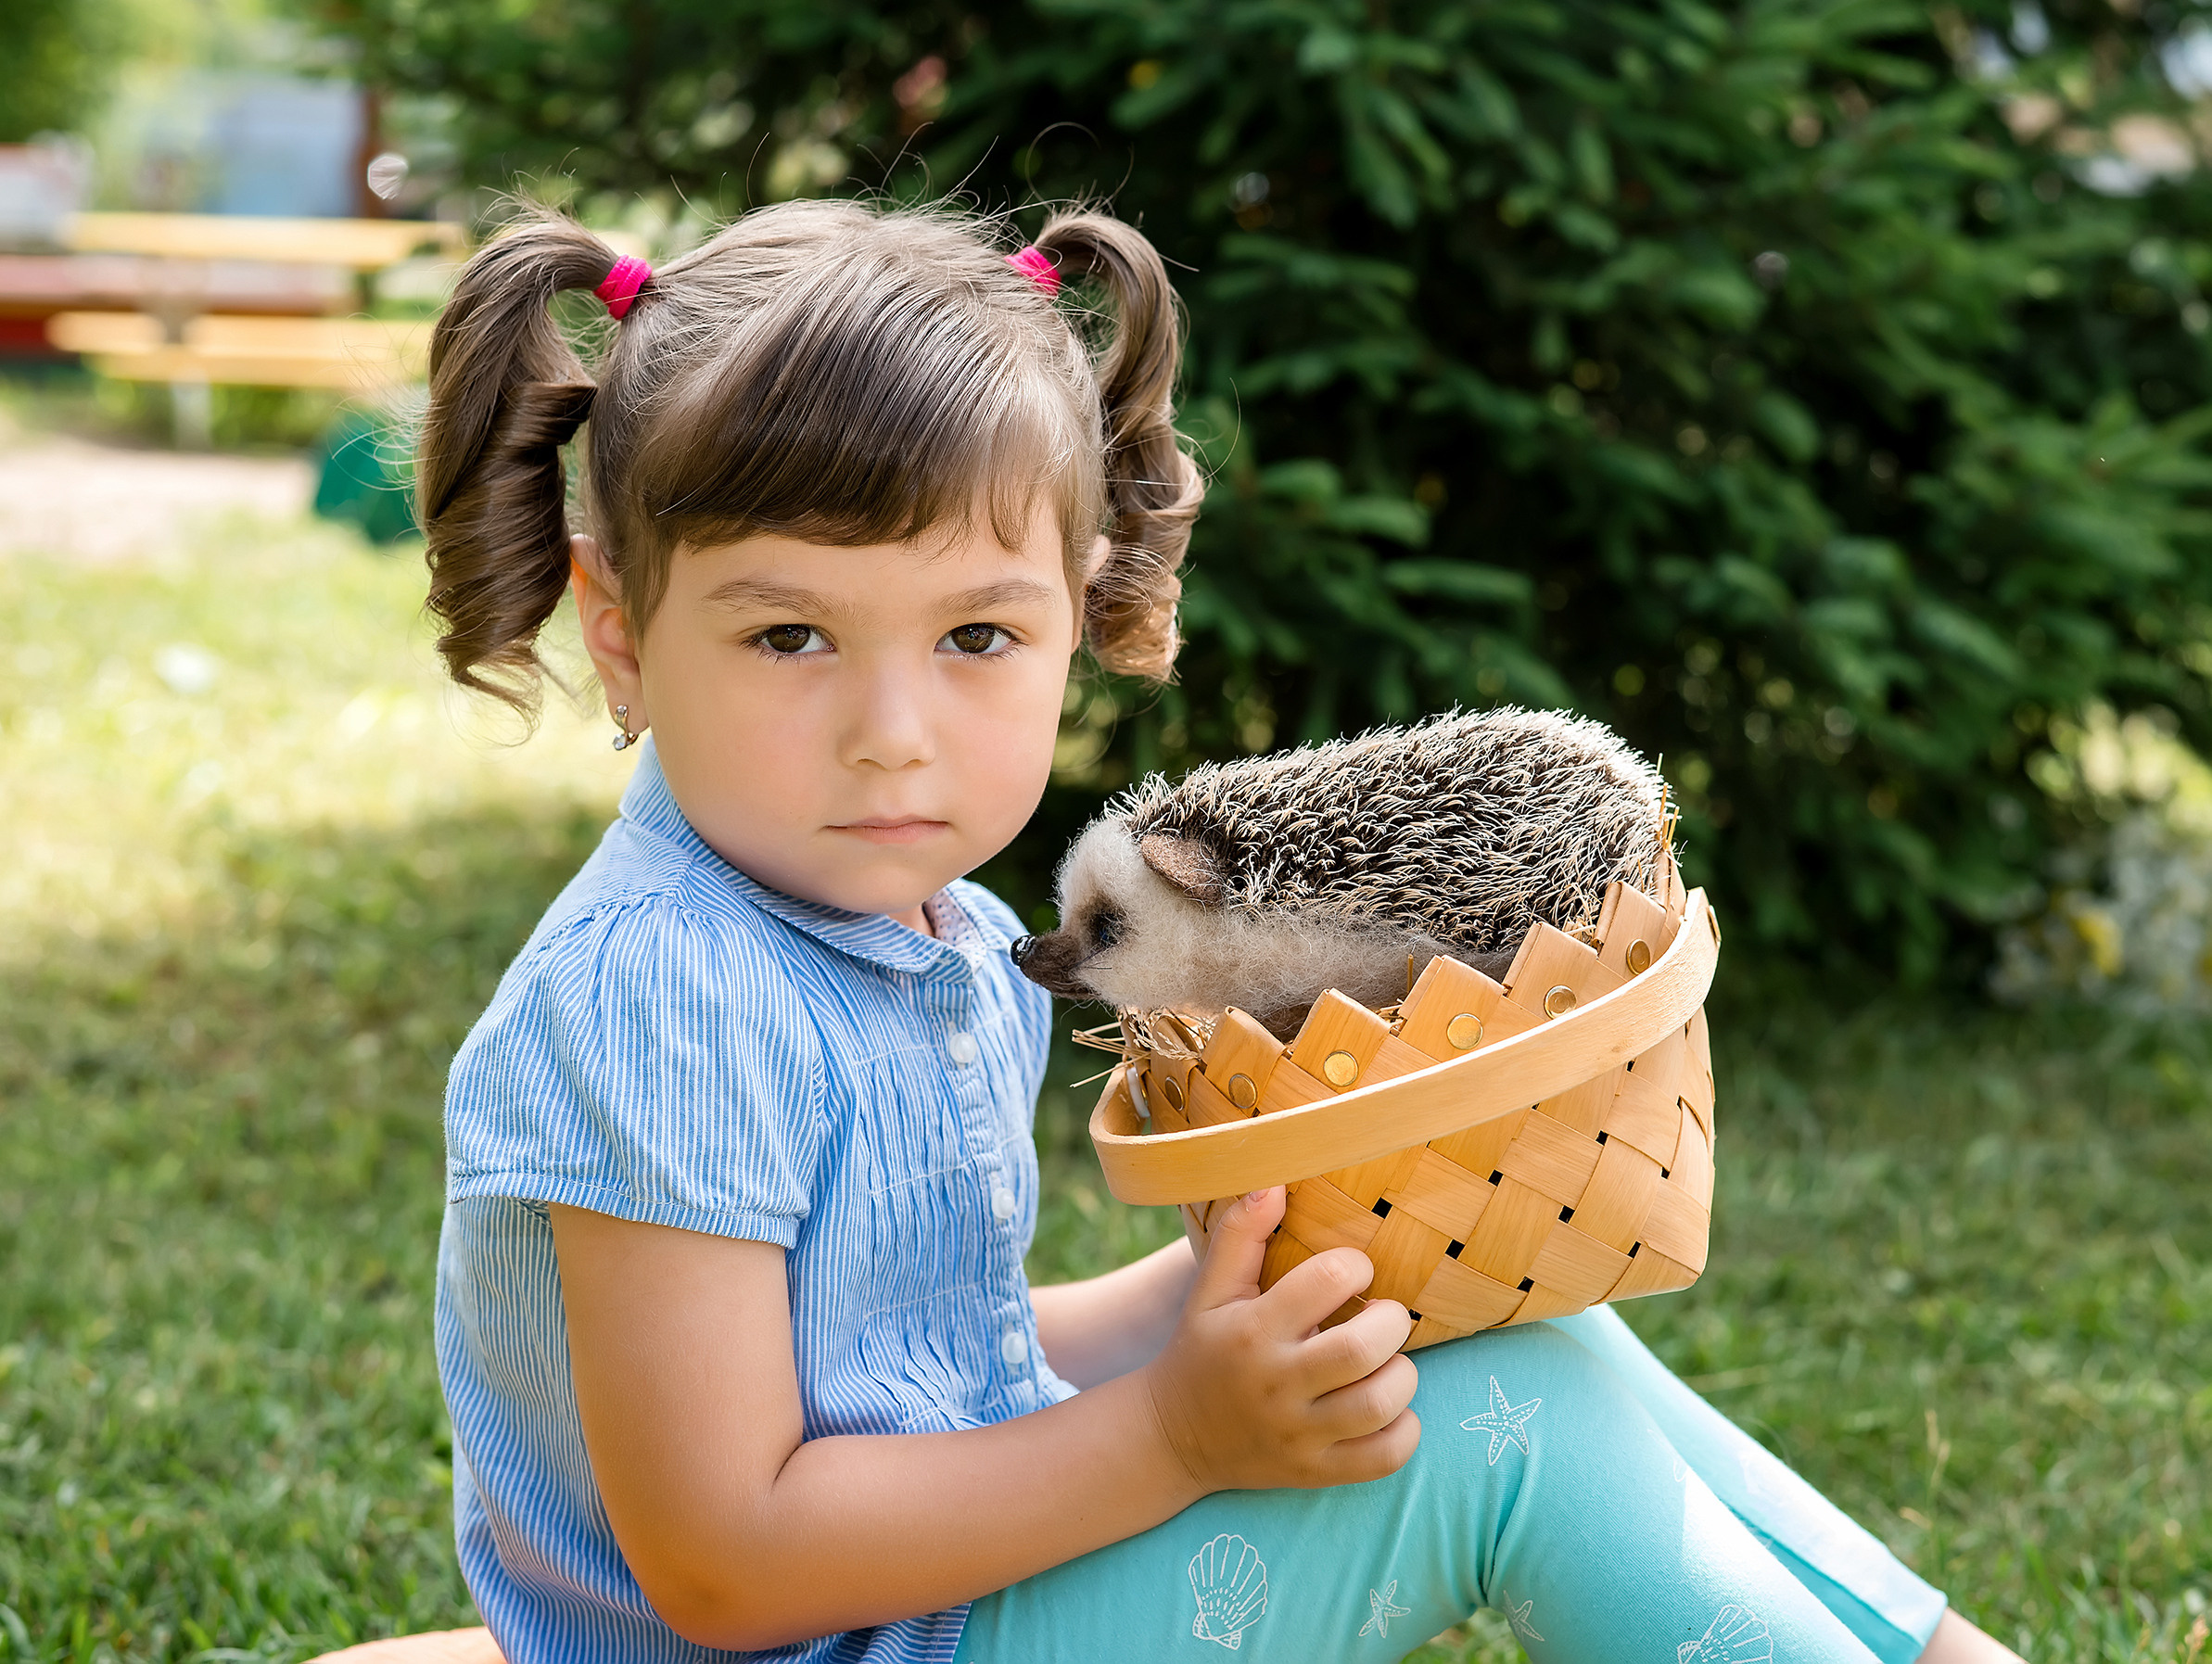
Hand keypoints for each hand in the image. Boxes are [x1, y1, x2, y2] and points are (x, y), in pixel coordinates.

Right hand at [1139, 1188, 1420, 1492]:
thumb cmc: (1202, 1349)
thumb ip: (1240, 1233)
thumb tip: (1277, 1183)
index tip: (1354, 1274)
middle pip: (1362, 1349)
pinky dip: (1404, 1431)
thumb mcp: (1209, 1290)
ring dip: (1402, 1376)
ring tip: (1389, 1363)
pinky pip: (1383, 1458)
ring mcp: (1297, 1434)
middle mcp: (1276, 1382)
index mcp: (1253, 1328)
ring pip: (1379, 1405)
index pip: (1328, 1280)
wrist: (1171, 1438)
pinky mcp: (1313, 1472)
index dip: (1356, 1267)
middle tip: (1384, 1317)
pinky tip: (1391, 1410)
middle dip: (1392, 1322)